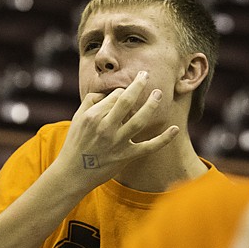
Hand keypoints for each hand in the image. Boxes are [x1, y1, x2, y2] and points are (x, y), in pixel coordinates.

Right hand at [57, 71, 178, 188]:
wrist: (73, 173)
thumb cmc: (77, 142)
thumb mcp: (78, 118)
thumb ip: (92, 100)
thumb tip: (111, 91)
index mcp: (94, 116)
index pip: (114, 96)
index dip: (123, 91)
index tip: (125, 92)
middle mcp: (106, 128)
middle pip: (126, 101)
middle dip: (138, 85)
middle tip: (146, 75)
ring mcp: (117, 143)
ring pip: (139, 120)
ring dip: (151, 105)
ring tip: (158, 94)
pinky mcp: (127, 156)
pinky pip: (149, 147)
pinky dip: (164, 139)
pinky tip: (175, 129)